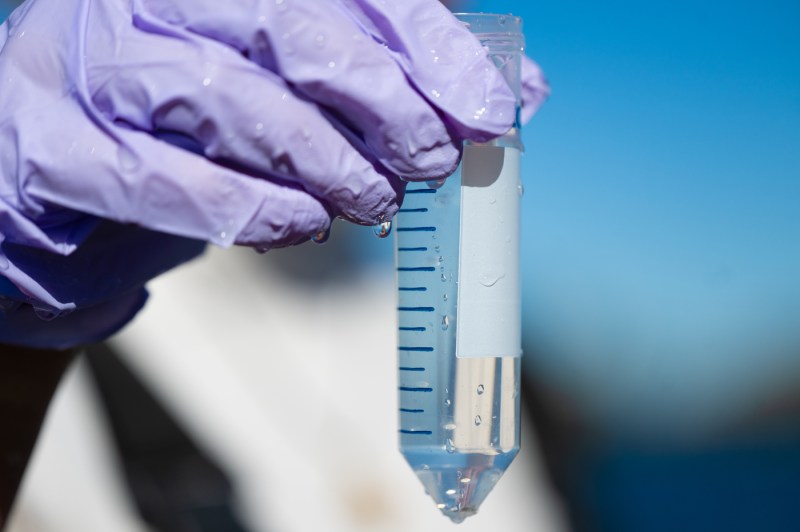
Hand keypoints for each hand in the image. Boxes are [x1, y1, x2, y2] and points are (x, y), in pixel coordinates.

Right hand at [0, 0, 516, 346]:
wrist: (62, 177)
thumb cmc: (190, 124)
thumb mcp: (291, 85)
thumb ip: (389, 78)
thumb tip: (507, 94)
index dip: (427, 41)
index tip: (487, 106)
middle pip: (291, 26)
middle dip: (384, 100)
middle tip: (432, 160)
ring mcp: (92, 66)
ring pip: (232, 101)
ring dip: (325, 163)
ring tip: (373, 202)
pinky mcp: (58, 148)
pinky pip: (168, 181)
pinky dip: (253, 210)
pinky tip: (299, 226)